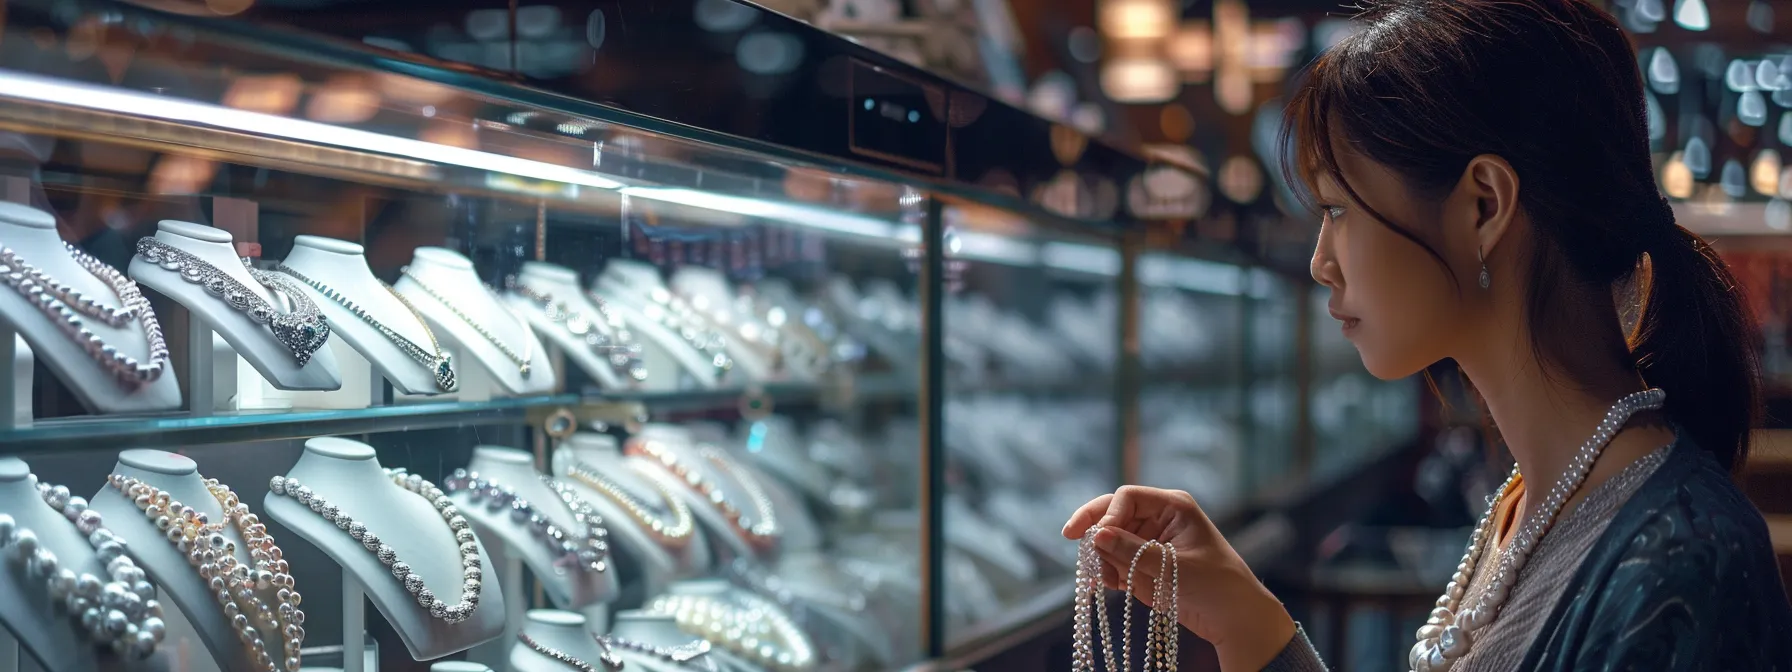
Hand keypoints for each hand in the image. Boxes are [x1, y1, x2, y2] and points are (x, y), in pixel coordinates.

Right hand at [1063, 485, 1296, 671]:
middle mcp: (1158, 519)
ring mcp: (1149, 542)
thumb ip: (1134, 551)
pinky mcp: (1143, 565)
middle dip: (1093, 525)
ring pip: (1109, 539)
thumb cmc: (1216, 585)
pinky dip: (1107, 571)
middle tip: (1069, 536)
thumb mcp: (1175, 566)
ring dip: (1101, 556)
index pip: (1127, 497)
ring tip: (1106, 579)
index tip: (1101, 539)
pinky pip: (1114, 561)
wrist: (1234, 618)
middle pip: (1113, 511)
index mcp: (1173, 506)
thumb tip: (1097, 536)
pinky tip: (1109, 584)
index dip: (1110, 514)